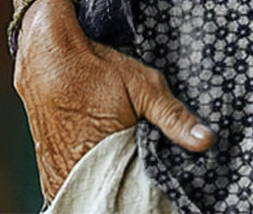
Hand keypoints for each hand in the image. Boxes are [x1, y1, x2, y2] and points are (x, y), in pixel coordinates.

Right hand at [13, 0, 214, 203]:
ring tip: (124, 159)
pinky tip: (102, 163)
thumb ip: (174, 117)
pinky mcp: (48, 171)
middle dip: (132, 184)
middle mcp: (76, 174)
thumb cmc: (96, 69)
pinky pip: (73, 188)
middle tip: (143, 163)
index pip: (136, 193)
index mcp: (104, 160)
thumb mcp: (144, 87)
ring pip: (94, 193)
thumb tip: (205, 141)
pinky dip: (91, 181)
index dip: (152, 185)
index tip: (166, 180)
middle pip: (114, 195)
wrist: (48, 57)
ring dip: (110, 182)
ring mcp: (59, 176)